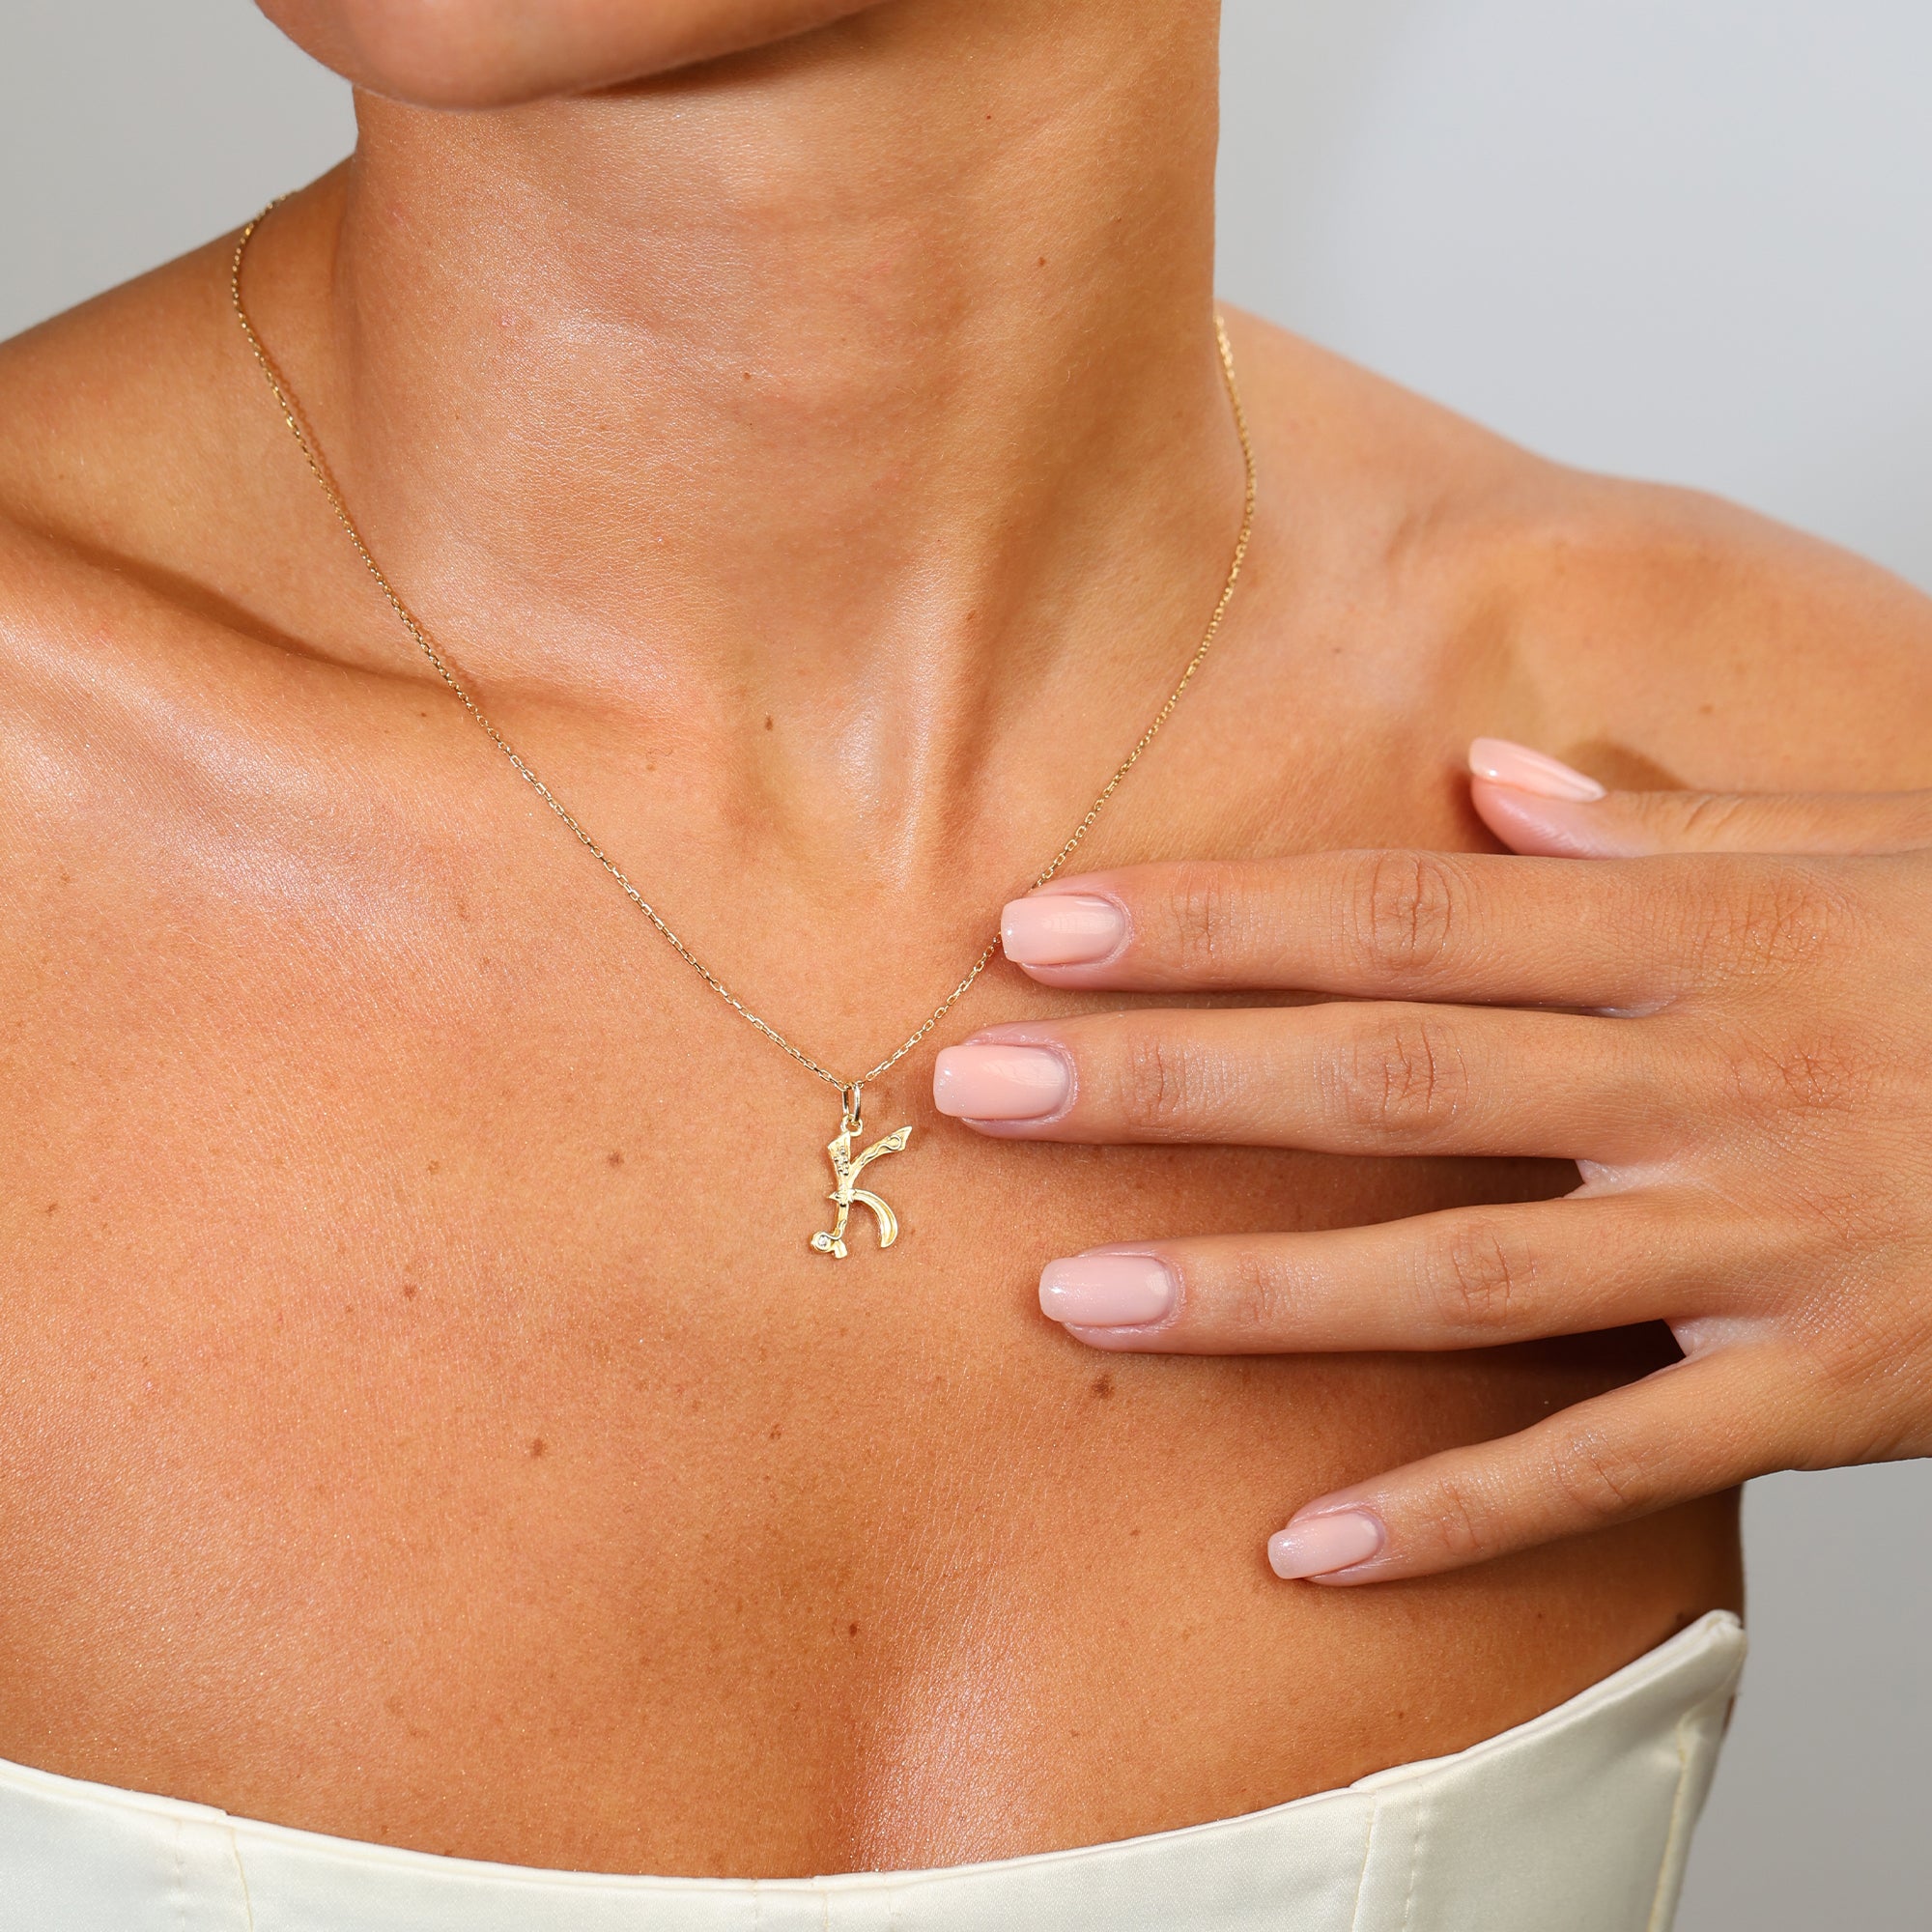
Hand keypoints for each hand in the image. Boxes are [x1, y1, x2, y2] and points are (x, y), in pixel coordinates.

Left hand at [931, 739, 1931, 1583]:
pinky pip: (1613, 1466)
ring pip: (1458, 1275)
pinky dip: (1461, 1513)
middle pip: (1378, 1078)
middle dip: (1163, 1086)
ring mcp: (1753, 1241)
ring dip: (1254, 1294)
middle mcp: (1692, 1079)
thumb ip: (1663, 823)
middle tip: (976, 1087)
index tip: (1041, 930)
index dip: (1206, 924)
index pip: (1391, 914)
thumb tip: (1492, 780)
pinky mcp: (1821, 1389)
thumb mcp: (1856, 851)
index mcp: (1683, 934)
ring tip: (1072, 1305)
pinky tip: (1306, 1547)